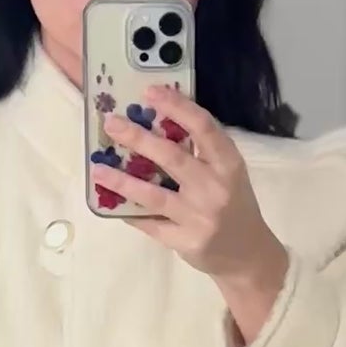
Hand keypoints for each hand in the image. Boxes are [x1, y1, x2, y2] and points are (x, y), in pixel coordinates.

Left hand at [94, 85, 288, 344]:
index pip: (204, 128)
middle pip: (172, 158)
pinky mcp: (185, 241)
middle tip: (112, 123)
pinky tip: (109, 200)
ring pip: (154, 195)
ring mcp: (199, 218)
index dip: (176, 107)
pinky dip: (128, 211)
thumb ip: (201, 151)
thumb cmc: (233, 204)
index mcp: (229, 164)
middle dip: (139, 138)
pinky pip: (149, 224)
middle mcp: (216, 188)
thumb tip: (154, 121)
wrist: (247, 255)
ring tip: (98, 169)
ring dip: (122, 180)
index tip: (150, 92)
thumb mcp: (228, 173)